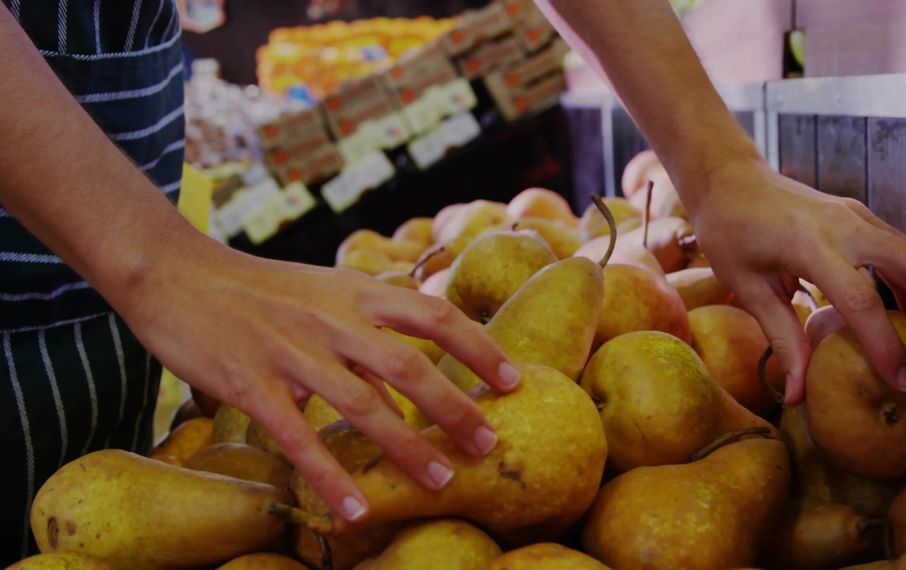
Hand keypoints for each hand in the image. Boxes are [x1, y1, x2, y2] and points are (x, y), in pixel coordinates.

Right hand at [116, 239, 519, 524]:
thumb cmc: (258, 289)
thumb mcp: (324, 289)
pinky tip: (356, 510)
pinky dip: (331, 477)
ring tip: (441, 483)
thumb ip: (369, 325)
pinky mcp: (250, 382)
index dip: (480, 347)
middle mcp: (332, 318)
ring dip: (406, 447)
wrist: (177, 274)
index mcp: (356, 291)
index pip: (435, 313)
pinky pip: (298, 438)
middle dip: (455, 408)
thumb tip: (415, 372)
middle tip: (489, 446)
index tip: (514, 381)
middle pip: (411, 365)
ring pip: (362, 405)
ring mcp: (292, 350)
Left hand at [685, 157, 905, 403]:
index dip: (887, 346)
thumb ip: (781, 338)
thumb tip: (798, 394)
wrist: (729, 178)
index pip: (862, 301)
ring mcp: (859, 216)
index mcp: (810, 244)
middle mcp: (846, 225)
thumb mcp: (747, 287)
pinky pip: (903, 252)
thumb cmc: (730, 231)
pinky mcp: (862, 218)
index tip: (905, 383)